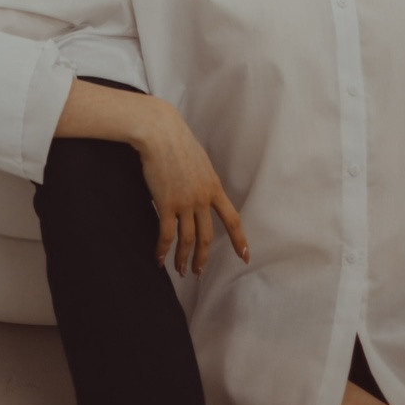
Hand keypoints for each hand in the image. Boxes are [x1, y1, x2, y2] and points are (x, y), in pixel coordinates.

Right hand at [134, 99, 249, 278]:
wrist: (160, 131)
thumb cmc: (177, 140)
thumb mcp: (200, 160)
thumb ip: (203, 179)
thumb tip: (202, 190)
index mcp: (214, 186)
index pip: (232, 219)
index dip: (239, 240)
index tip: (245, 257)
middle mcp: (203, 198)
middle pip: (207, 237)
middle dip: (203, 258)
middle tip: (198, 273)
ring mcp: (185, 202)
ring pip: (188, 240)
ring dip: (183, 258)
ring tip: (180, 271)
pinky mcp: (167, 203)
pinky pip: (167, 235)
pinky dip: (163, 250)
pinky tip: (159, 259)